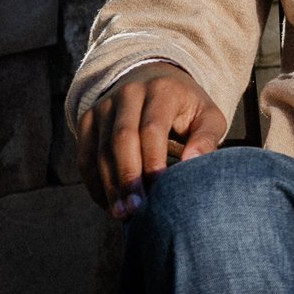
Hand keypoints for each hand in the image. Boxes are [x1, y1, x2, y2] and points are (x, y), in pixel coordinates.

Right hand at [77, 64, 226, 218]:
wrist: (154, 80)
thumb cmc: (186, 108)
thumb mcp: (207, 116)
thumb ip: (206, 139)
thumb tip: (193, 163)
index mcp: (162, 91)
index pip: (152, 129)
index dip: (153, 163)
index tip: (159, 193)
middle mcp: (128, 93)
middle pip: (121, 140)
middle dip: (128, 178)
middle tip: (136, 210)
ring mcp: (104, 105)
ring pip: (100, 150)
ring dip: (109, 186)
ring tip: (121, 214)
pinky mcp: (88, 119)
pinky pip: (85, 155)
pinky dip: (94, 183)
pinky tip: (109, 204)